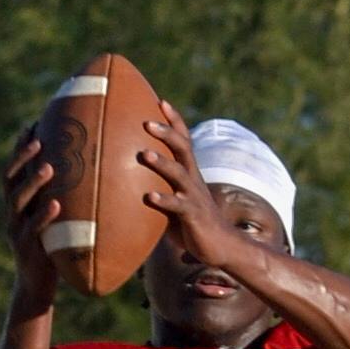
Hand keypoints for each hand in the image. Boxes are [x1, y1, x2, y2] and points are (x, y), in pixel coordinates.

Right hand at [2, 127, 69, 310]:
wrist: (37, 286)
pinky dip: (44, 215)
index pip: (13, 170)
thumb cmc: (52, 248)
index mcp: (17, 205)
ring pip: (18, 202)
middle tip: (38, 140)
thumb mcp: (54, 220)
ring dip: (33, 182)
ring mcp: (16, 231)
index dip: (19, 148)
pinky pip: (34, 229)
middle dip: (21, 158)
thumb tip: (90, 172)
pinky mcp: (27, 249)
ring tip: (48, 166)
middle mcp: (12, 214)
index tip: (32, 125)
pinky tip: (57, 203)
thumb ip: (63, 198)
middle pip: (10, 180)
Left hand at [134, 101, 281, 278]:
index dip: (174, 121)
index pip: (184, 140)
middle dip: (166, 132)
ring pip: (179, 173)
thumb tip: (127, 189)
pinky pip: (178, 205)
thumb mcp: (174, 203)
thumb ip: (157, 192)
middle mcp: (193, 180)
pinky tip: (149, 197)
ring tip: (144, 154)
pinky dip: (164, 199)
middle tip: (147, 121)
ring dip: (161, 162)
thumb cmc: (192, 225)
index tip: (160, 101)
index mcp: (189, 173)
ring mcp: (194, 196)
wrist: (222, 247)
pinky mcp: (193, 216)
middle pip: (182, 148)